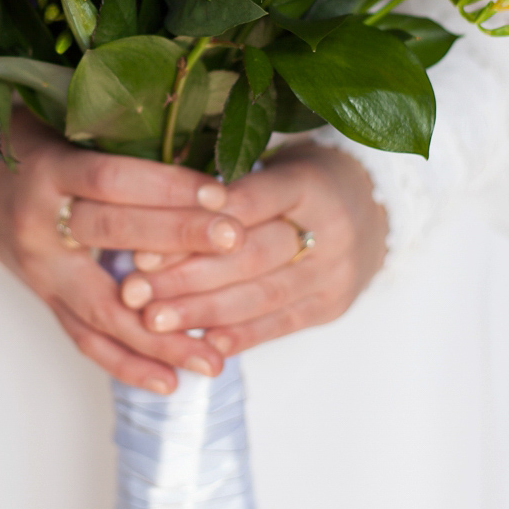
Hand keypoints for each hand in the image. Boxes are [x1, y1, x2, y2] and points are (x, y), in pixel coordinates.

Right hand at [0, 111, 247, 392]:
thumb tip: (205, 142)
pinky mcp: (44, 298)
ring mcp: (39, 270)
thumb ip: (123, 136)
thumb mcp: (68, 124)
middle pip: (112, 236)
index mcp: (46, 170)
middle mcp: (38, 224)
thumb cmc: (35, 142)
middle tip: (235, 244)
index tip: (220, 192)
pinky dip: (127, 363)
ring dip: (160, 336)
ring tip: (213, 356)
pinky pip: (85, 338)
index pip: (112, 179)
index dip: (166, 185)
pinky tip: (170, 381)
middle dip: (179, 241)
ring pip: (101, 308)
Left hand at [114, 141, 386, 357]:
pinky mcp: (332, 305)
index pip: (250, 203)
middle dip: (187, 276)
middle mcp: (330, 228)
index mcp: (309, 183)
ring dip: (202, 312)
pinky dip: (240, 336)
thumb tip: (151, 213)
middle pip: (251, 256)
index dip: (198, 225)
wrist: (373, 212)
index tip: (146, 245)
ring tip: (154, 321)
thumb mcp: (273, 164)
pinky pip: (281, 324)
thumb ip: (226, 186)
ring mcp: (335, 272)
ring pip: (261, 296)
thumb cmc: (302, 182)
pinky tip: (202, 343)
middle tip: (134, 290)